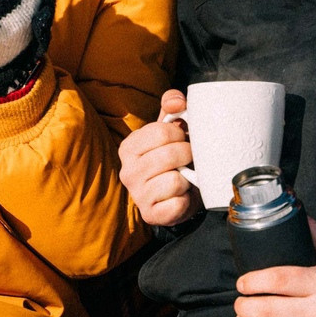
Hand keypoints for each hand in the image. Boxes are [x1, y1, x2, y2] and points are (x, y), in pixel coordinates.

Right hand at [119, 89, 199, 226]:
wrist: (176, 195)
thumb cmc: (172, 159)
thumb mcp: (169, 130)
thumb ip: (172, 107)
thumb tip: (177, 102)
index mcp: (129, 147)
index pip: (162, 132)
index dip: (180, 134)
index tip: (181, 140)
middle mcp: (128, 171)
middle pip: (170, 155)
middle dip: (187, 156)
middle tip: (187, 160)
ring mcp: (137, 195)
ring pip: (176, 180)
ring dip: (187, 179)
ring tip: (183, 178)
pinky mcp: (150, 214)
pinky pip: (178, 203)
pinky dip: (186, 199)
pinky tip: (180, 196)